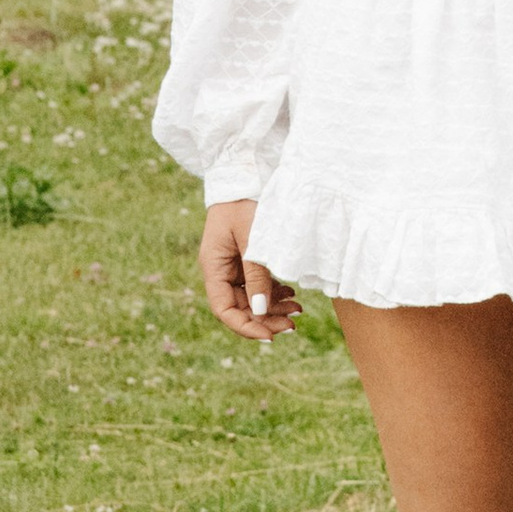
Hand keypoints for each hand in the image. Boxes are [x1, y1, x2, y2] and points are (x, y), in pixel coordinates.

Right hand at [199, 198, 297, 341]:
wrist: (246, 175)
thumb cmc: (246, 204)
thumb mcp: (253, 240)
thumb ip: (257, 275)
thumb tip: (261, 311)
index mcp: (213, 267)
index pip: (224, 310)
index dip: (245, 326)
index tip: (270, 336)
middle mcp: (221, 270)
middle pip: (240, 307)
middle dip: (265, 319)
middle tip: (292, 325)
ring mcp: (233, 265)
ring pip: (252, 297)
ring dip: (273, 307)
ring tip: (298, 310)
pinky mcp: (246, 258)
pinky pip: (258, 284)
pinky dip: (274, 292)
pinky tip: (291, 294)